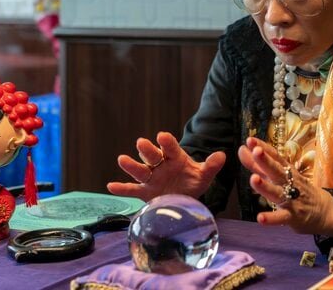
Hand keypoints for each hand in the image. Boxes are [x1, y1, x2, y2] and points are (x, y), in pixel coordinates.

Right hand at [107, 131, 225, 201]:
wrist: (184, 196)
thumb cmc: (192, 181)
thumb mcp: (203, 175)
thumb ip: (211, 166)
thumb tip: (222, 156)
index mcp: (175, 157)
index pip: (171, 147)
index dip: (167, 142)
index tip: (162, 136)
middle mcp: (161, 165)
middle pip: (152, 156)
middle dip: (148, 150)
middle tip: (141, 142)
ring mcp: (152, 178)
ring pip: (140, 170)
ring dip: (131, 165)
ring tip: (122, 159)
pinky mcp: (145, 191)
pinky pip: (132, 189)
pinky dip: (121, 188)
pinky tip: (110, 186)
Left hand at [238, 137, 332, 236]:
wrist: (323, 211)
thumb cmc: (296, 189)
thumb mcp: (278, 176)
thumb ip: (258, 165)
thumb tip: (242, 149)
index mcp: (286, 171)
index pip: (275, 156)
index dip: (263, 148)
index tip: (250, 140)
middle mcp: (289, 183)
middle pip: (277, 170)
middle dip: (266, 161)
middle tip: (256, 151)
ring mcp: (292, 200)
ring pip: (277, 192)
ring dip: (266, 186)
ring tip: (253, 179)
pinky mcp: (293, 217)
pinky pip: (281, 217)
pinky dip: (271, 218)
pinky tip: (260, 218)